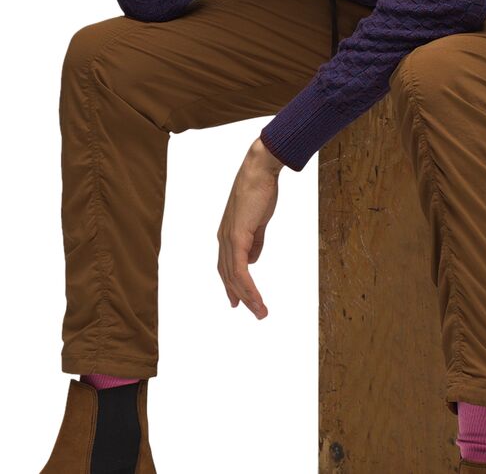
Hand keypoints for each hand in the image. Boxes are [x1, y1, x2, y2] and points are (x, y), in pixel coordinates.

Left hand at [217, 138, 283, 319]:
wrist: (259, 171)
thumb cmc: (260, 190)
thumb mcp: (257, 220)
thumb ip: (255, 240)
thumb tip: (253, 260)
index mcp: (228, 234)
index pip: (226, 266)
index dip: (232, 285)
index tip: (238, 301)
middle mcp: (224, 239)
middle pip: (228, 276)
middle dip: (241, 296)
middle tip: (256, 313)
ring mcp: (229, 239)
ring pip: (234, 277)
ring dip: (248, 297)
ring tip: (261, 312)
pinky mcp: (237, 237)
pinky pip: (240, 270)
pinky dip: (248, 287)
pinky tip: (256, 298)